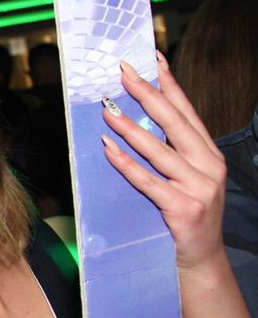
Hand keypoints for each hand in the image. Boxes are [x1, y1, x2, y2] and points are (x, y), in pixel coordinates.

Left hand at [101, 53, 226, 268]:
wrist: (199, 260)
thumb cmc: (184, 215)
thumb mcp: (184, 178)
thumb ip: (167, 153)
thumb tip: (130, 121)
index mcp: (209, 153)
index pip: (186, 111)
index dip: (168, 82)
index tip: (151, 57)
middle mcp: (209, 165)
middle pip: (174, 122)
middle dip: (147, 94)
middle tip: (123, 72)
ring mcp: (199, 187)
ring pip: (158, 150)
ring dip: (130, 128)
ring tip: (108, 111)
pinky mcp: (183, 208)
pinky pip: (148, 182)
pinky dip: (126, 165)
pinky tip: (108, 150)